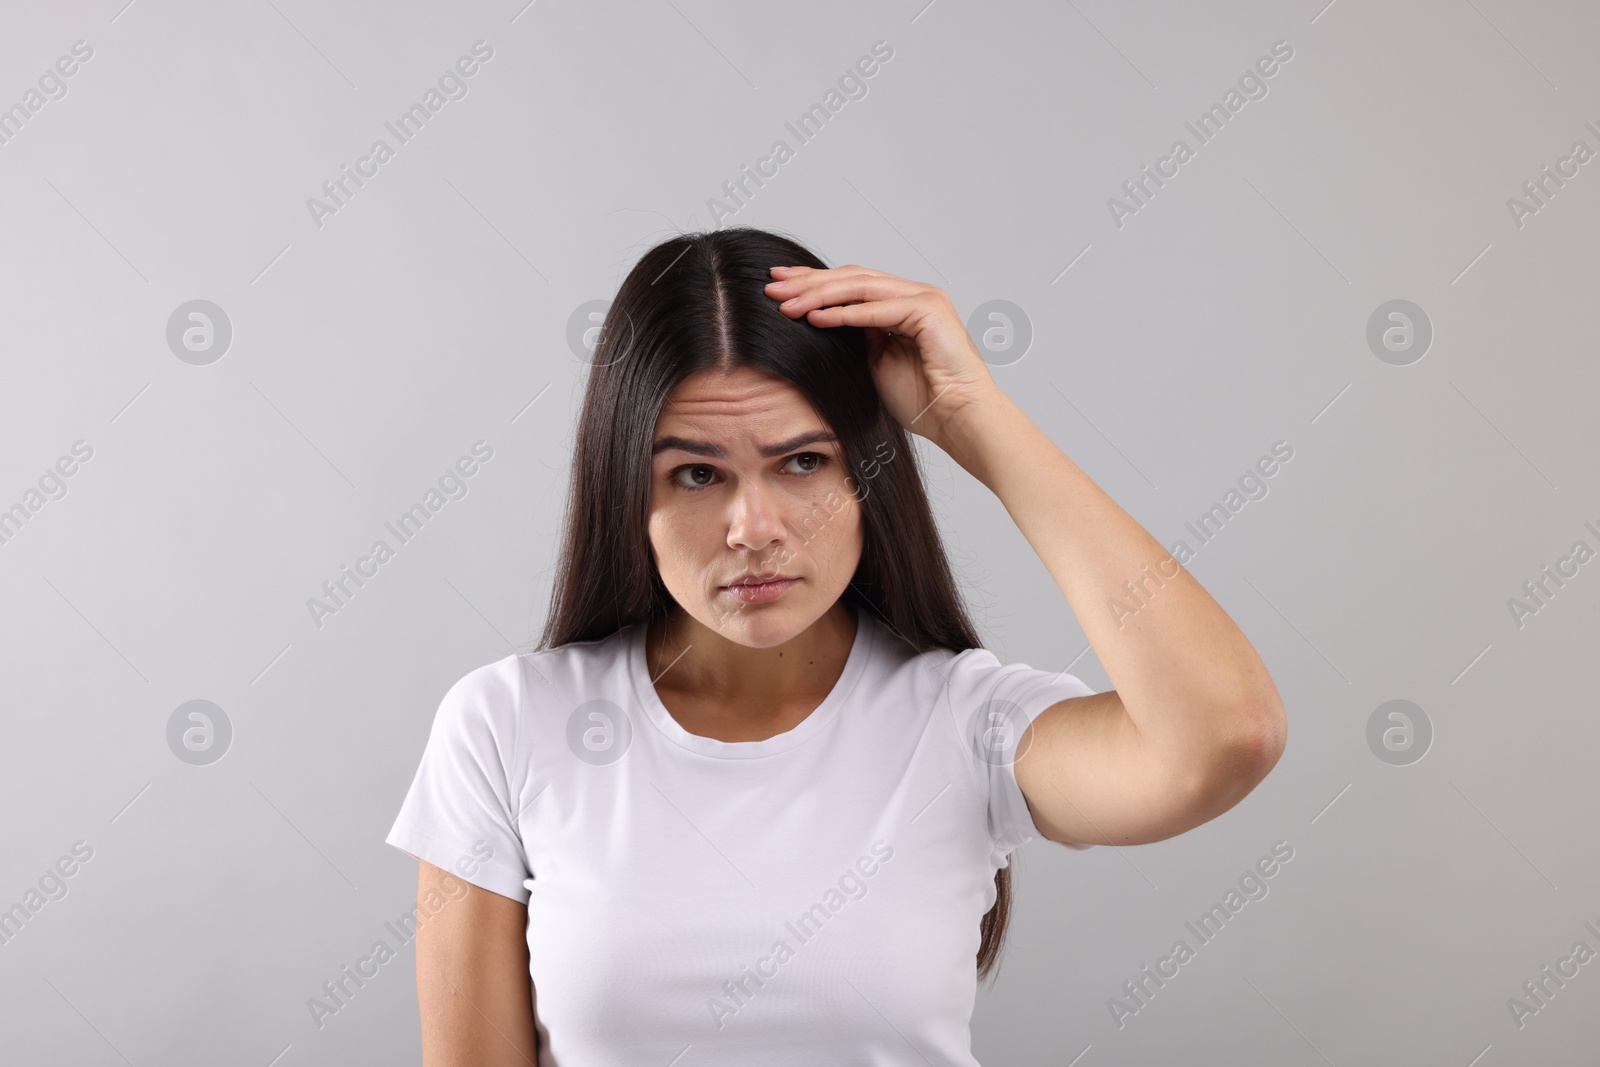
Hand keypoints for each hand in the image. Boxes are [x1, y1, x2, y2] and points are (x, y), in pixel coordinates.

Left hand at [764, 264, 1001, 448]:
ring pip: (861, 287)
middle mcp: (914, 294)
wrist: (957, 419)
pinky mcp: (929, 311)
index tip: (779, 286)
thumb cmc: (923, 400)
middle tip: (772, 286)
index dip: (813, 283)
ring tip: (787, 304)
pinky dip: (844, 312)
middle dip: (808, 281)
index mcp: (901, 304)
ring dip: (820, 294)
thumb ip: (856, 338)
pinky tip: (816, 317)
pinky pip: (877, 308)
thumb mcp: (876, 363)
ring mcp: (924, 298)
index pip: (850, 284)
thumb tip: (820, 320)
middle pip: (852, 278)